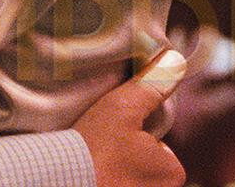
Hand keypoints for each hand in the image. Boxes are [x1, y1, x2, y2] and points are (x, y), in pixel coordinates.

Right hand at [73, 50, 186, 186]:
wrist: (59, 182)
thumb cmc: (95, 149)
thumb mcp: (122, 108)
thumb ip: (150, 86)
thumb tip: (175, 60)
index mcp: (173, 172)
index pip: (159, 147)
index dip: (135, 136)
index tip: (114, 136)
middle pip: (145, 166)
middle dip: (128, 158)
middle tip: (101, 149)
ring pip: (131, 179)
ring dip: (117, 172)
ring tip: (92, 162)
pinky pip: (116, 186)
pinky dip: (104, 182)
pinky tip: (90, 175)